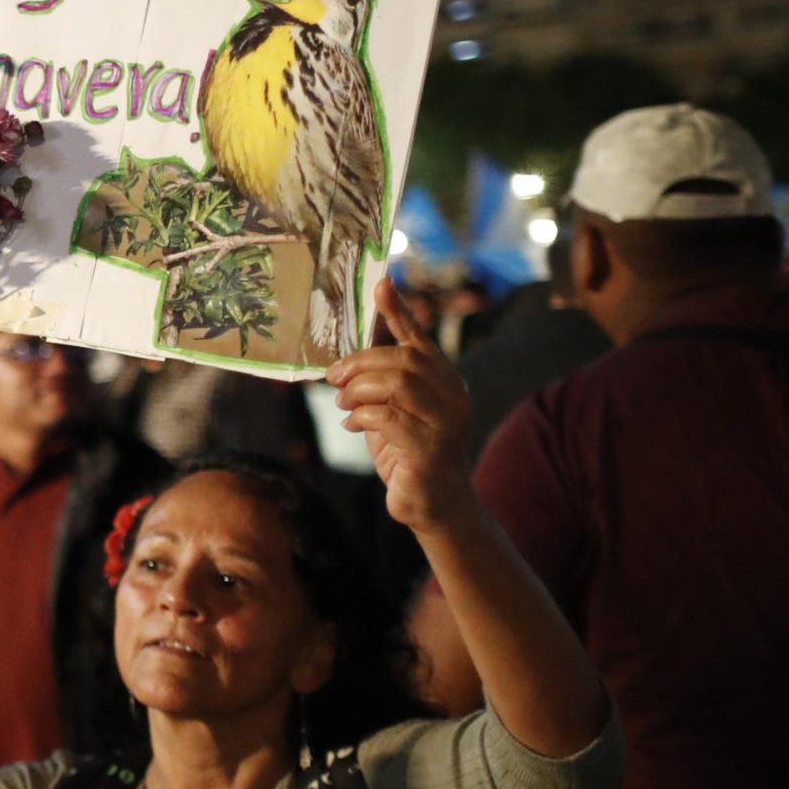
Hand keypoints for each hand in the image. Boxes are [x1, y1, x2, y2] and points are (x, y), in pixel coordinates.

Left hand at [326, 278, 476, 535]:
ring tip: (344, 403)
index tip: (381, 284)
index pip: (420, 338)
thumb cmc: (409, 451)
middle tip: (334, 378)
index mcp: (446, 380)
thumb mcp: (394, 409)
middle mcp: (454, 395)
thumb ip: (382, 380)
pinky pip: (387, 417)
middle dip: (359, 363)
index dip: (399, 311)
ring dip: (358, 390)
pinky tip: (353, 425)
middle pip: (402, 359)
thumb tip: (350, 354)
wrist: (434, 505)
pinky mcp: (430, 449)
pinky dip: (361, 416)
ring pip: (396, 384)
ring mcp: (447, 422)